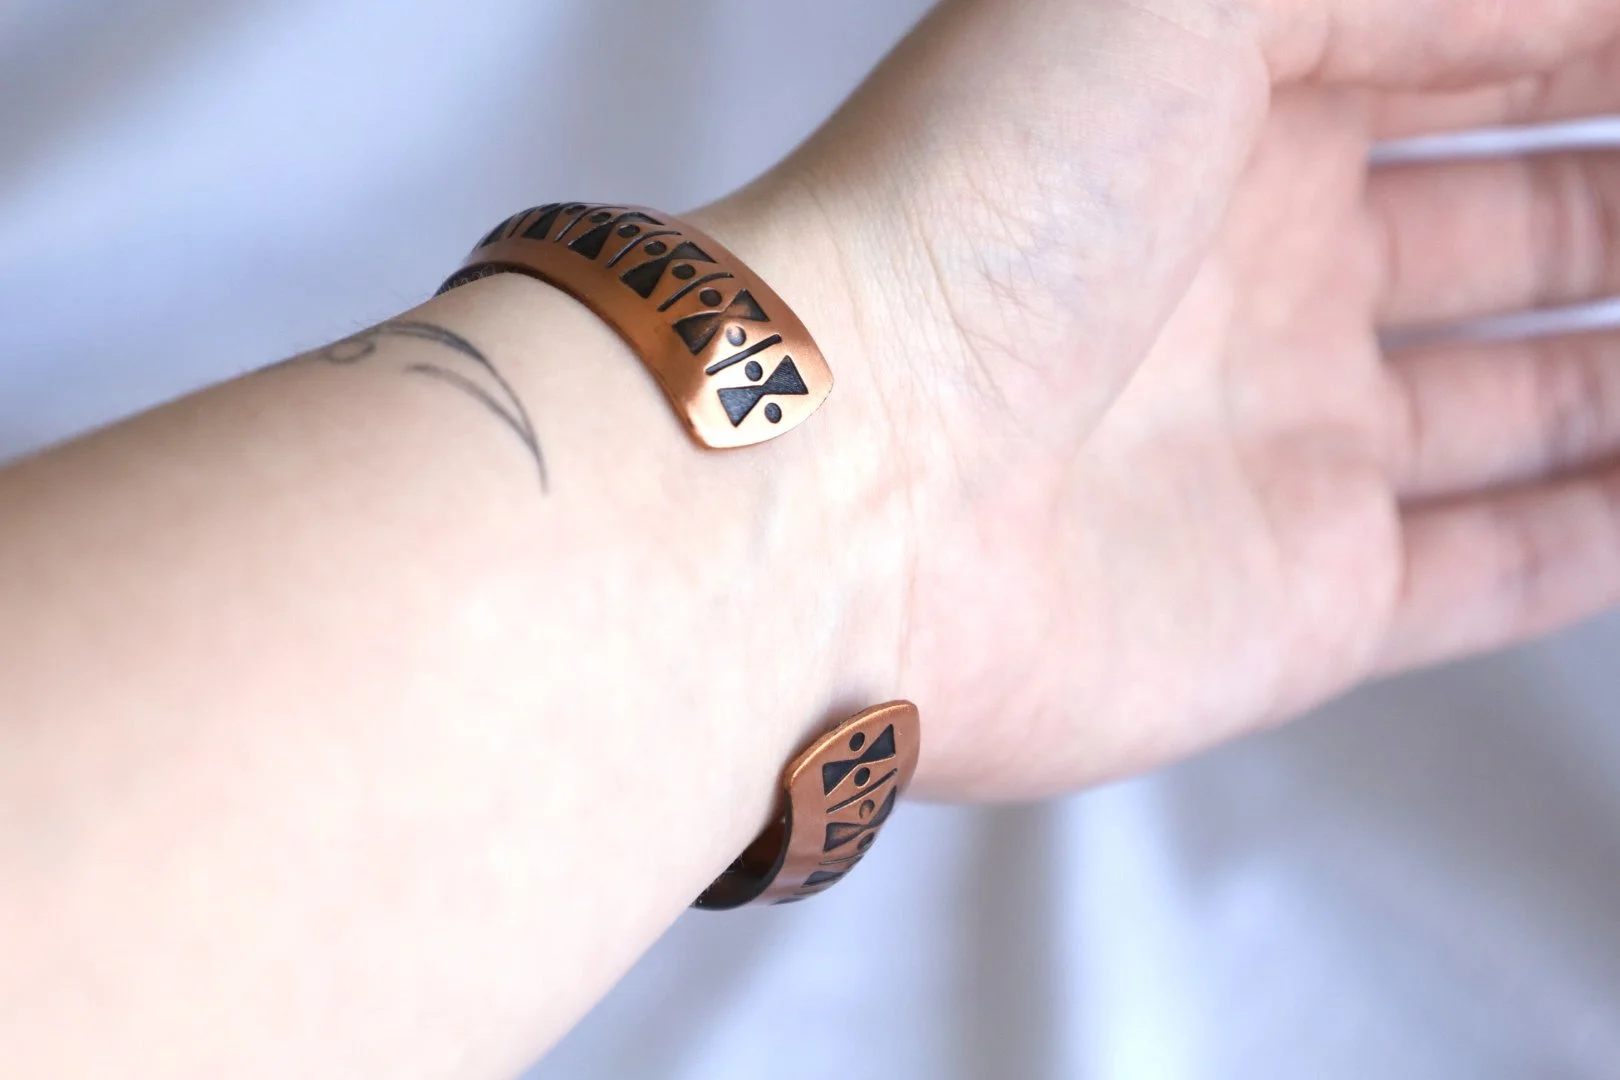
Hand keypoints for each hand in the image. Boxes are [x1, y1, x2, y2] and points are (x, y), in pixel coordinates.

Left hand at [704, 0, 1619, 797]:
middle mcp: (1260, 281)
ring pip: (1533, 397)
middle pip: (1521, 225)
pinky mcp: (1301, 600)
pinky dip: (1611, 531)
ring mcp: (1286, 448)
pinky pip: (1504, 568)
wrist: (846, 488)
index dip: (1589, 42)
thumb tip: (1552, 7)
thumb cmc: (966, 217)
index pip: (1468, 54)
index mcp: (1224, 121)